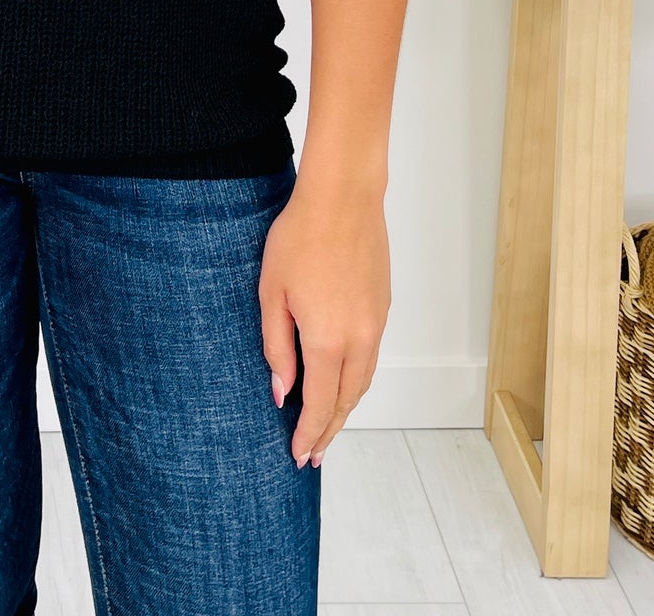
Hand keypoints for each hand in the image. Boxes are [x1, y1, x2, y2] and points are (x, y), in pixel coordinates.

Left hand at [258, 170, 389, 467]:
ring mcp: (375, 324)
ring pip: (362, 381)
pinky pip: (370, 358)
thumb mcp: (271, 292)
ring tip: (327, 425)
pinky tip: (341, 380)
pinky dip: (356, 380)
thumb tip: (282, 391)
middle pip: (346, 401)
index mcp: (327, 340)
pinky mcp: (383, 308)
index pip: (319, 404)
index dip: (309, 434)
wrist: (344, 198)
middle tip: (313, 454)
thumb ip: (276, 347)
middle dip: (328, 431)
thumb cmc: (299, 237)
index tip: (298, 455)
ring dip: (345, 408)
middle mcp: (359, 340)